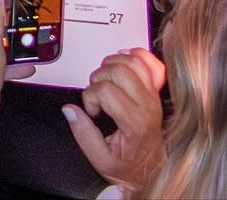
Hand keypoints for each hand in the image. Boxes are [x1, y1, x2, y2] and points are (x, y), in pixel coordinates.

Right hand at [62, 48, 166, 187]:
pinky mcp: (156, 93)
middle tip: (96, 95)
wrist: (154, 172)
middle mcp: (147, 107)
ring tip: (105, 81)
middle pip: (117, 71)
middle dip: (98, 78)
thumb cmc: (131, 168)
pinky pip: (152, 64)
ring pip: (132, 62)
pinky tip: (123, 62)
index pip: (106, 89)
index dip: (90, 97)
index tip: (91, 111)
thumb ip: (83, 135)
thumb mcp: (102, 161)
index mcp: (135, 123)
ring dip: (111, 65)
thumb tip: (70, 111)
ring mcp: (154, 98)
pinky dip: (135, 56)